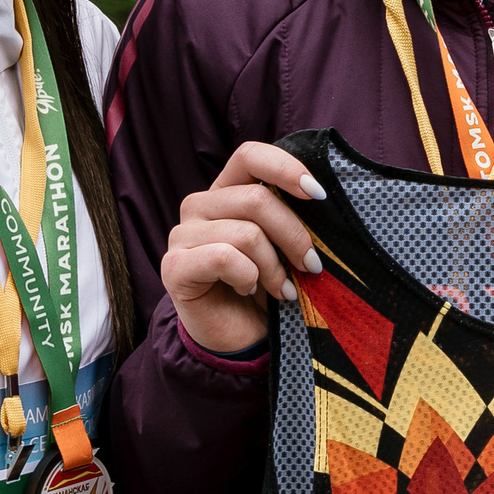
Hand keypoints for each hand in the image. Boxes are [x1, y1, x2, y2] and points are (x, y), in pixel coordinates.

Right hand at [160, 141, 326, 357]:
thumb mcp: (282, 244)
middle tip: (311, 266)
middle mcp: (199, 205)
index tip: (318, 195)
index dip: (285, 168)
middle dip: (294, 235)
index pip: (250, 156)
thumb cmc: (266, 286)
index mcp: (226, 191)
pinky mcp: (174, 267)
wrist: (240, 338)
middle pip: (257, 199)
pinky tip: (248, 291)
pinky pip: (224, 258)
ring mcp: (182, 235)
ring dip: (274, 267)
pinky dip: (248, 277)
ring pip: (246, 233)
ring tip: (282, 289)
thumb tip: (319, 195)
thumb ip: (289, 214)